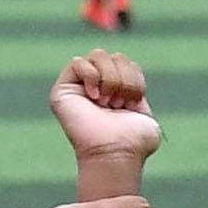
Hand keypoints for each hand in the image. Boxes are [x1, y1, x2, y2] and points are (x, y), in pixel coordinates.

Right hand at [49, 49, 160, 183]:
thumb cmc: (134, 143)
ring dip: (110, 79)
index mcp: (117, 93)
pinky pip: (77, 62)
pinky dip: (91, 76)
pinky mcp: (62, 90)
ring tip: (108, 103)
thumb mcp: (145, 115)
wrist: (116, 153)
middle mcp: (97, 88)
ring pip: (98, 55)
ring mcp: (79, 88)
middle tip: (119, 105)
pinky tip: (94, 97)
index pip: (128, 64)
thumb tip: (130, 80)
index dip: (136, 79)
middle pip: (116, 56)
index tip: (133, 103)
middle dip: (124, 79)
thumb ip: (138, 93)